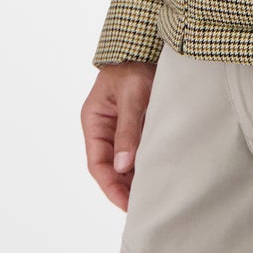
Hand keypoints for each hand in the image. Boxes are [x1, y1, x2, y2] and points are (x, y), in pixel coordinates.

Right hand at [81, 60, 156, 210]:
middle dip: (123, 189)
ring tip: (152, 197)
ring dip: (135, 178)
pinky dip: (146, 164)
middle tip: (144, 208)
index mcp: (94, 121)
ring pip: (125, 162)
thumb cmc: (135, 65)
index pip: (98, 164)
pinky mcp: (138, 125)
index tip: (126, 204)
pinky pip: (139, 150)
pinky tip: (159, 175)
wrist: (147, 44)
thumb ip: (128, 129)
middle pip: (111, 168)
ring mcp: (121, 127)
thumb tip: (122, 166)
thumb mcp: (132, 95)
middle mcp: (105, 128)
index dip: (110, 187)